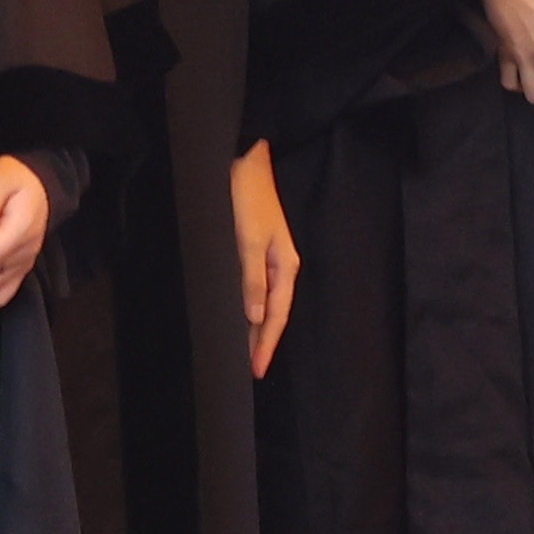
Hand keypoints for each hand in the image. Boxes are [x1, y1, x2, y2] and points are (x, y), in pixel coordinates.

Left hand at [230, 140, 300, 377]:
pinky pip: (263, 289)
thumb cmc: (250, 199)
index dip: (266, 343)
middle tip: (254, 369)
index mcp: (284, 265)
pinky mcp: (263, 251)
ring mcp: (274, 258)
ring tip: (251, 351)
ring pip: (270, 302)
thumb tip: (256, 317)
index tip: (257, 369)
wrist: (250, 164)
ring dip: (261, 327)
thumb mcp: (249, 240)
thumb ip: (252, 280)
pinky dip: (257, 308)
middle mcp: (282, 265)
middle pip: (276, 312)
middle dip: (265, 341)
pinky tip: (250, 315)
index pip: (276, 315)